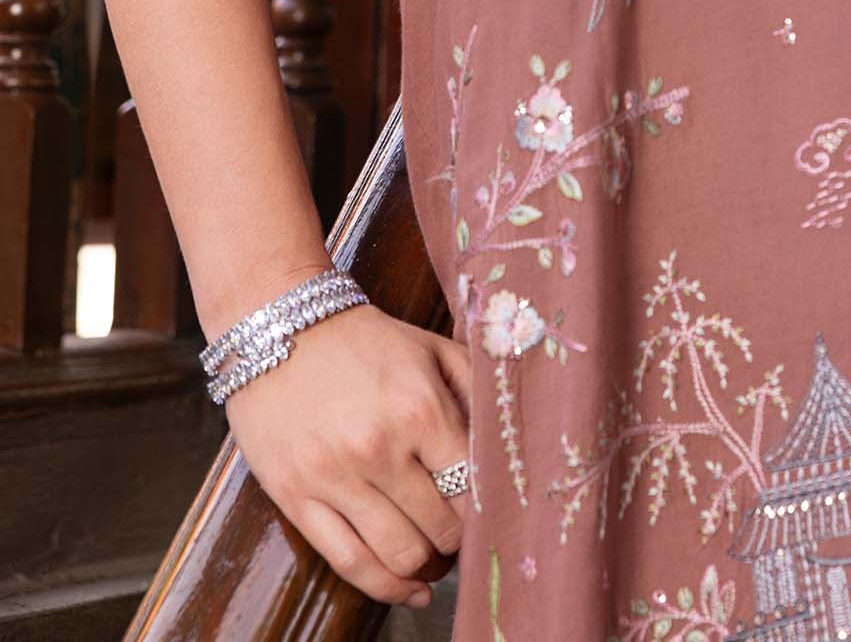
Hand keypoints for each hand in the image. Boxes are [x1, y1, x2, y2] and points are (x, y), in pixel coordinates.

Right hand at [224, 301, 473, 608]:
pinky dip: (384, 587)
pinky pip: (347, 563)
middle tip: (461, 537)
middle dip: (457, 541)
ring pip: (399, 555)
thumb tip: (507, 444)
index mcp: (420, 408)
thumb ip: (474, 390)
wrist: (278, 326)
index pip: (471, 486)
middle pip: (439, 528)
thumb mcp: (431, 348)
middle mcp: (380, 448)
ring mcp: (335, 478)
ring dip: (426, 568)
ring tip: (435, 559)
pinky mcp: (296, 498)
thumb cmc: (364, 340)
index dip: (487, 508)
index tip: (491, 513)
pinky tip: (408, 589)